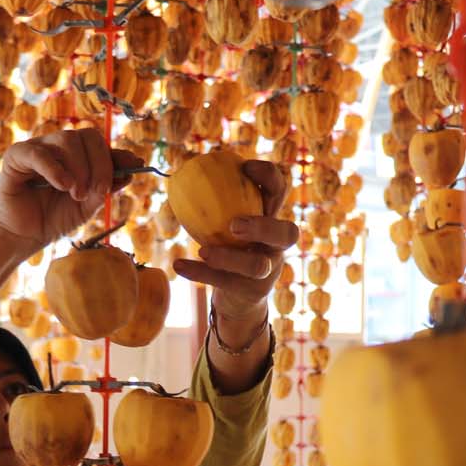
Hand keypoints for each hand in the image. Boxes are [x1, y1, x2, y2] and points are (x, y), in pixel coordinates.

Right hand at [0, 129, 141, 256]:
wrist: (25, 236)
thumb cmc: (55, 219)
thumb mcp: (87, 206)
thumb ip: (105, 188)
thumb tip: (131, 171)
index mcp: (76, 154)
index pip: (100, 144)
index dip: (117, 154)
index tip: (135, 164)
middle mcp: (57, 146)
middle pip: (87, 137)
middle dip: (100, 164)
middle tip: (99, 192)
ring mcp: (38, 148)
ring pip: (66, 140)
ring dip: (79, 169)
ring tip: (77, 195)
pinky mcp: (16, 156)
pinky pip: (38, 153)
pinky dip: (55, 169)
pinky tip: (63, 186)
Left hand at [171, 160, 299, 328]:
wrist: (240, 298)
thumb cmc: (232, 249)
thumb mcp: (230, 225)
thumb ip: (219, 203)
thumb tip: (182, 173)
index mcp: (272, 219)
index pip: (280, 192)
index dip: (269, 177)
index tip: (246, 167)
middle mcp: (277, 246)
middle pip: (287, 233)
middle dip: (262, 227)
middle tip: (234, 225)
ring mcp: (268, 271)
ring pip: (257, 265)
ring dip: (229, 257)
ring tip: (203, 250)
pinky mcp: (251, 292)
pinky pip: (226, 282)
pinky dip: (200, 273)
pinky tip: (179, 264)